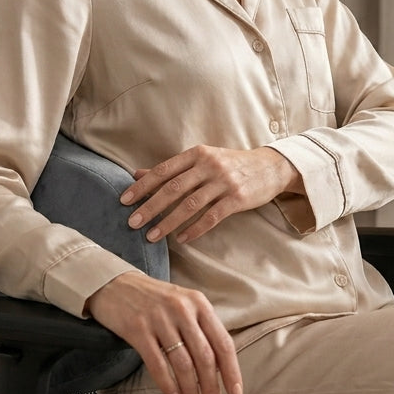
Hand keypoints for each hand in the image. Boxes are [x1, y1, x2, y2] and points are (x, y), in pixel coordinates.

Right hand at [85, 270, 241, 393]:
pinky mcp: (138, 330)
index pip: (222, 342)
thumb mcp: (184, 303)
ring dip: (191, 390)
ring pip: (182, 363)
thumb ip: (202, 327)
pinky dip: (168, 384)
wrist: (116, 284)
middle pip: (204, 356)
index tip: (235, 393)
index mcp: (199, 303)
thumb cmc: (156, 299)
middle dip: (211, 386)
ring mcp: (159, 319)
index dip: (231, 371)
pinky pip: (157, 364)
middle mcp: (182, 310)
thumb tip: (220, 366)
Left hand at [120, 145, 302, 244]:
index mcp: (197, 154)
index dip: (142, 186)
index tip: (124, 200)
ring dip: (168, 222)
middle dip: (150, 207)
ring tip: (151, 236)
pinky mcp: (237, 198)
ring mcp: (224, 182)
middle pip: (173, 188)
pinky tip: (182, 239)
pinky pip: (211, 217)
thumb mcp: (202, 160)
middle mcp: (209, 165)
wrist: (269, 167)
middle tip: (131, 222)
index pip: (163, 170)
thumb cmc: (230, 164)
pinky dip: (195, 229)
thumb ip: (171, 169)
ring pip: (190, 205)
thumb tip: (137, 174)